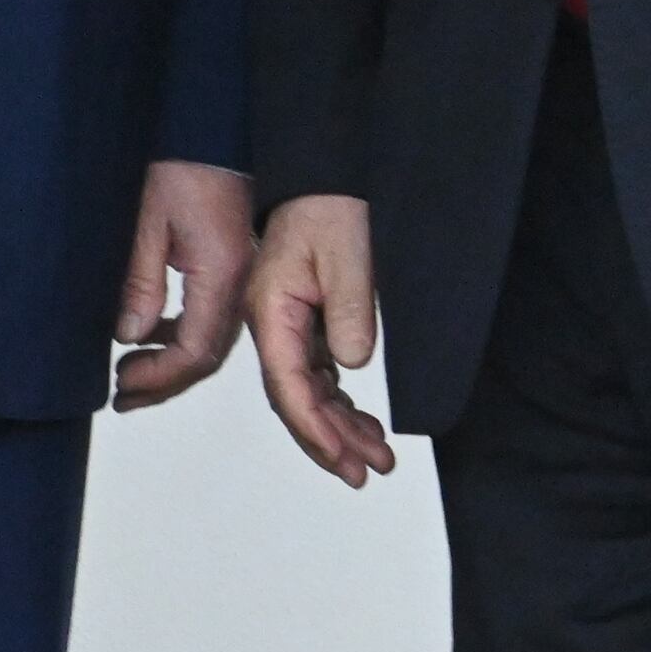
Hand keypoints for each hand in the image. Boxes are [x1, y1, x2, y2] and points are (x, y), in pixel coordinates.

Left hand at [116, 160, 257, 409]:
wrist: (207, 127)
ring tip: (131, 373)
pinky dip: (182, 335)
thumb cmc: (179, 164)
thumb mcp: (146, 221)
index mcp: (222, 272)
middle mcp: (239, 281)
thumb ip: (140, 282)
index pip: (196, 350)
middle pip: (209, 355)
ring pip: (212, 339)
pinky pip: (212, 316)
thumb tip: (131, 336)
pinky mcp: (231, 264)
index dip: (159, 376)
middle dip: (165, 382)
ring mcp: (239, 274)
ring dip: (172, 362)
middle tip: (122, 395)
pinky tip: (151, 333)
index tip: (122, 382)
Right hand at [246, 195, 397, 484]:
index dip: (315, 429)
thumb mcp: (346, 254)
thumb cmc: (329, 208)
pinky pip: (320, 376)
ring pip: (310, 393)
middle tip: (367, 471)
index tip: (344, 458)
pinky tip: (365, 423)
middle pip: (296, 399)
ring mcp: (289, 327)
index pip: (288, 386)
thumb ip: (349, 310)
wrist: (325, 179)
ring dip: (341, 427)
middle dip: (330, 441)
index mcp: (271, 312)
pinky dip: (342, 403)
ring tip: (378, 457)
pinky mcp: (308, 323)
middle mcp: (273, 326)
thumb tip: (351, 366)